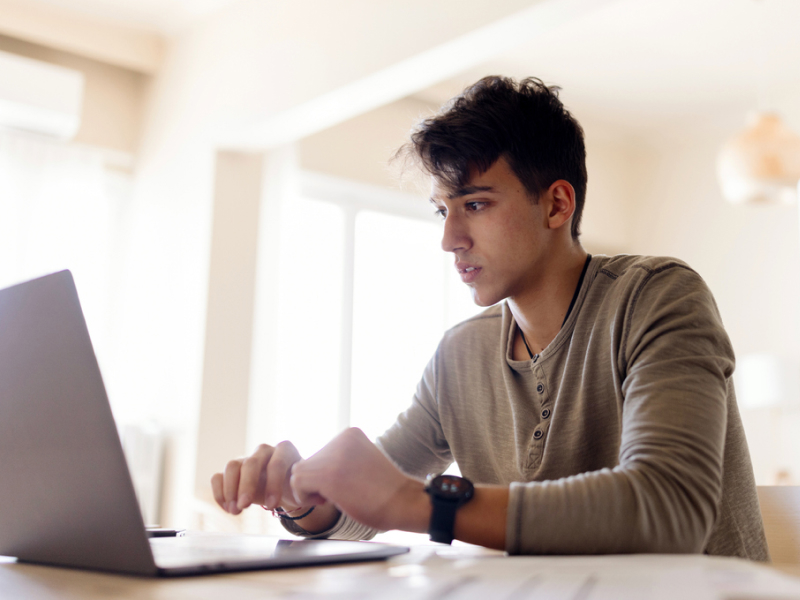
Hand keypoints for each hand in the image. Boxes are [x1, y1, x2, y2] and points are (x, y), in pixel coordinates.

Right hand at [211, 441, 302, 514]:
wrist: (285, 484)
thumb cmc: (296, 485)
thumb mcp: (305, 486)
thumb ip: (310, 491)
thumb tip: (318, 498)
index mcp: (285, 450)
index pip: (276, 463)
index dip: (273, 484)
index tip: (272, 506)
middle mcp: (264, 450)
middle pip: (251, 463)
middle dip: (246, 485)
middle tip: (244, 507)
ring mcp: (246, 458)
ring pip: (232, 466)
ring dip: (230, 490)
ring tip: (235, 511)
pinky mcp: (233, 470)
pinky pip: (218, 476)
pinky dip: (219, 492)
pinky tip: (227, 509)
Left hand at [290, 428, 428, 532]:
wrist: (404, 502)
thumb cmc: (385, 491)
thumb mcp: (361, 461)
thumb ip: (341, 458)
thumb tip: (312, 468)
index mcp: (350, 434)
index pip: (321, 453)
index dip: (327, 473)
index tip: (347, 484)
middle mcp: (340, 439)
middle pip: (309, 461)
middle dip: (318, 481)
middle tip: (341, 493)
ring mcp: (334, 455)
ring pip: (299, 472)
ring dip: (311, 489)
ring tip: (334, 497)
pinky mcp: (328, 475)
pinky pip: (297, 483)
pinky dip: (305, 497)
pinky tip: (327, 501)